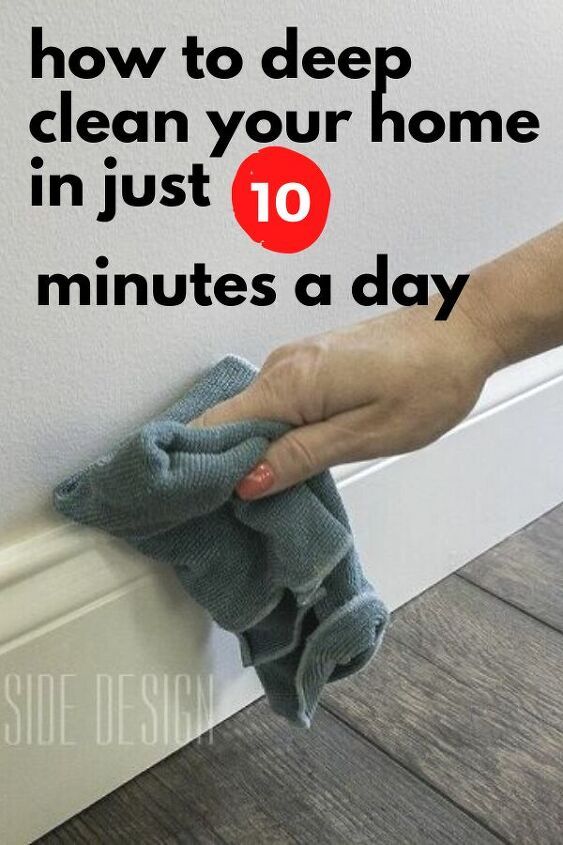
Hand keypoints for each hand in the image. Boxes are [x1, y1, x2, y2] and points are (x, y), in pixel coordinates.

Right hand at [193, 293, 503, 499]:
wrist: (463, 330)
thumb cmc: (429, 381)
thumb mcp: (367, 434)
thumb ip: (301, 455)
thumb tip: (246, 481)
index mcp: (290, 383)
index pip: (214, 426)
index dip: (197, 465)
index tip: (188, 504)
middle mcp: (281, 366)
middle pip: (227, 422)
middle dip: (220, 466)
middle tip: (222, 513)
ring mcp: (294, 362)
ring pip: (250, 415)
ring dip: (249, 453)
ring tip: (253, 498)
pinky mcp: (310, 365)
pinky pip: (273, 404)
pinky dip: (271, 434)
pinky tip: (283, 461)